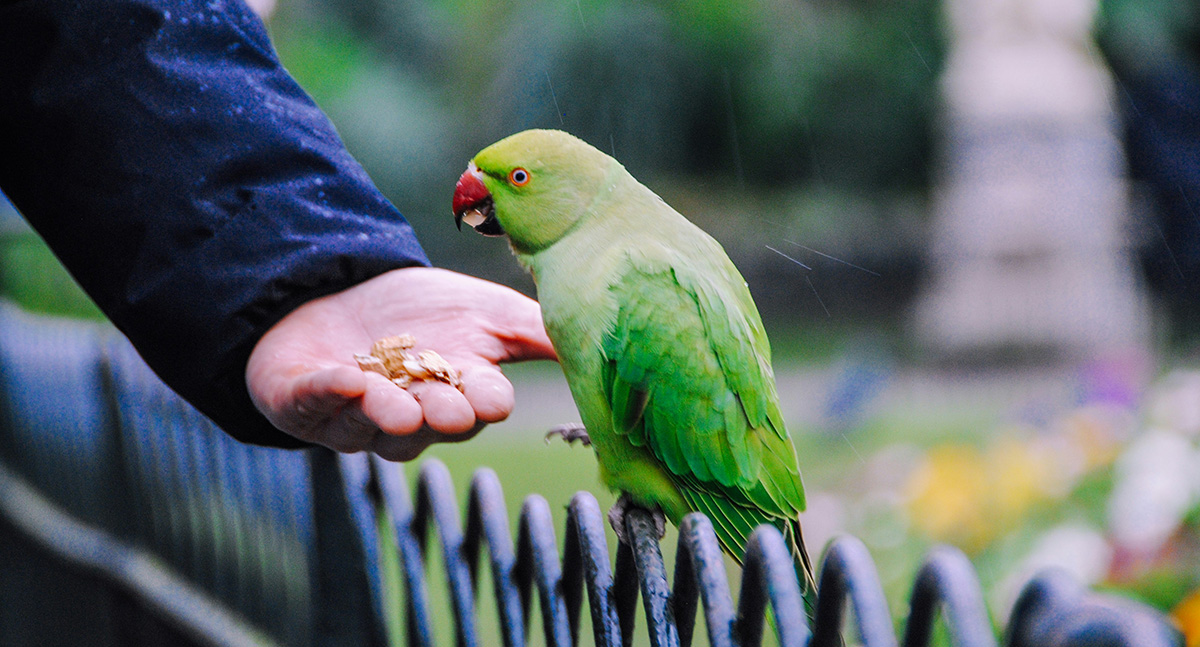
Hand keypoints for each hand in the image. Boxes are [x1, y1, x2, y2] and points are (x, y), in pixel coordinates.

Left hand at [246, 267, 556, 460]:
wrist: (340, 292)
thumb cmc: (424, 309)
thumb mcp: (488, 311)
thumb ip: (538, 332)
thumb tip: (598, 339)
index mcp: (461, 391)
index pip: (480, 403)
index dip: (485, 401)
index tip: (493, 398)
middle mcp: (413, 413)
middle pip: (431, 423)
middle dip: (440, 414)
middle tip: (449, 408)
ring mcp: (356, 414)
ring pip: (373, 425)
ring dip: (385, 412)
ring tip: (395, 403)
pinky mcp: (305, 399)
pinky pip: (315, 403)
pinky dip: (329, 392)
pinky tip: (345, 378)